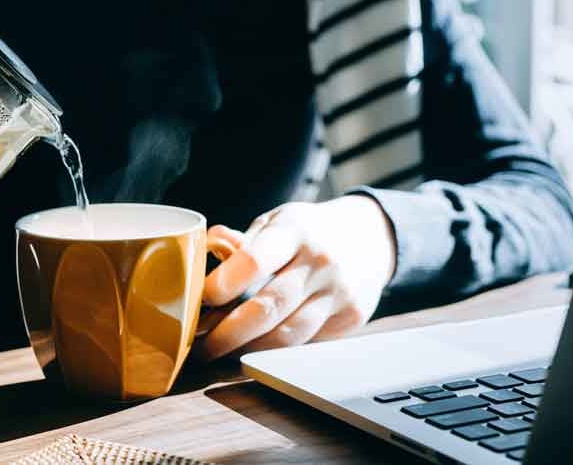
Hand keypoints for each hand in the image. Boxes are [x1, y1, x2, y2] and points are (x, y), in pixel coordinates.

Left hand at [199, 196, 396, 359]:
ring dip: (248, 348)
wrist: (372, 237)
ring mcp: (339, 292)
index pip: (254, 261)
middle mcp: (321, 261)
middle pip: (268, 307)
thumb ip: (242, 241)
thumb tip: (207, 252)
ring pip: (287, 334)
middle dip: (227, 332)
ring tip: (221, 351)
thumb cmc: (310, 230)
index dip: (223, 285)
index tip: (202, 300)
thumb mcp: (278, 220)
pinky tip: (254, 348)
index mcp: (296, 229)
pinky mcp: (350, 317)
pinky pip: (306, 342)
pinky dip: (276, 348)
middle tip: (200, 345)